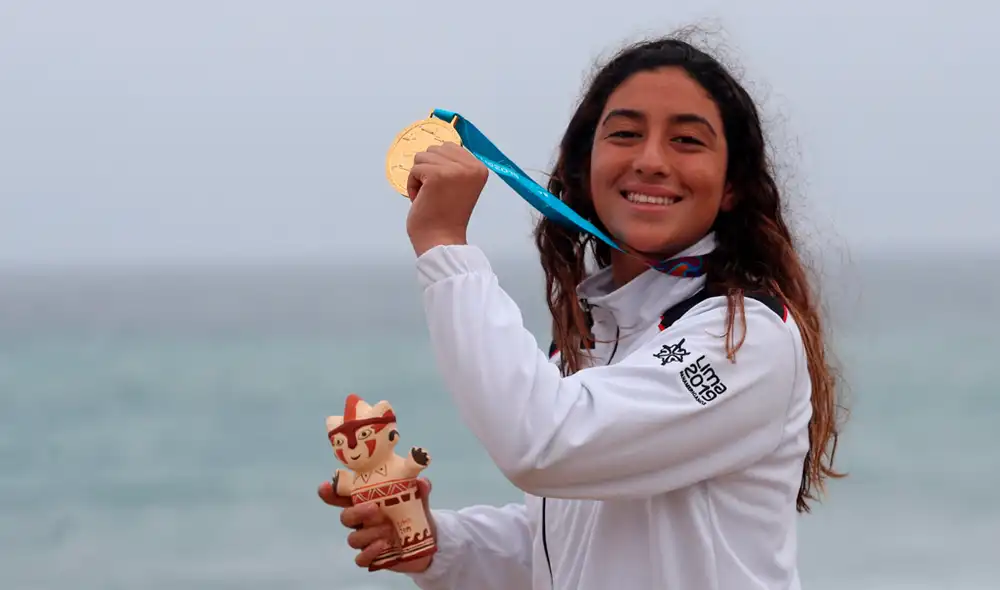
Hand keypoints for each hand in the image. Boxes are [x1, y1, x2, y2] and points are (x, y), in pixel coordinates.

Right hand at [317, 477, 435, 573]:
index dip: (332, 492)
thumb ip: (420, 490)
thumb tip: (422, 481)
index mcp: (367, 502)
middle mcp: (362, 521)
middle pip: (345, 517)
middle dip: (356, 512)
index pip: (344, 497)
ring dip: (369, 533)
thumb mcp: (419, 499)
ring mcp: (365, 540)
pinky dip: (369, 552)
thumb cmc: (414, 513)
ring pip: (353, 538)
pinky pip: (361, 559)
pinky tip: (382, 546)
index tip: (326, 486)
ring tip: (388, 529)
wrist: (428, 539)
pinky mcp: (372, 557)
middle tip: (373, 508)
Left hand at [405, 142, 488, 256]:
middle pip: (434, 149)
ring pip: (422, 157)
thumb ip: (455, 166)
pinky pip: (414, 169)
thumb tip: (436, 150)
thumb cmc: (446, 217)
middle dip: (428, 170)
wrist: (441, 240)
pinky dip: (412, 185)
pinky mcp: (437, 175)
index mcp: (479, 168)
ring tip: (430, 196)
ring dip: (419, 177)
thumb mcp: (459, 184)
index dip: (439, 166)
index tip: (443, 189)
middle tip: (436, 193)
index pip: (450, 147)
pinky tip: (423, 199)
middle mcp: (471, 166)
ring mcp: (454, 170)